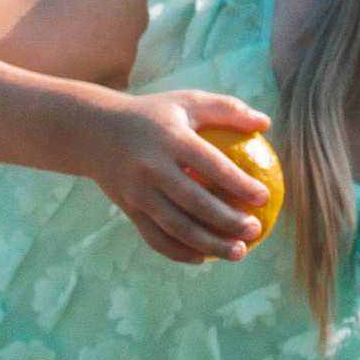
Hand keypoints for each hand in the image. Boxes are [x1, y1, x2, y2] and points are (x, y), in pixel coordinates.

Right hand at [86, 91, 273, 265]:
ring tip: (239, 252)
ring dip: (210, 244)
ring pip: (177, 226)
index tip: (264, 197)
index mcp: (170, 138)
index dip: (238, 183)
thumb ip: (227, 109)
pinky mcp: (128, 209)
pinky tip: (202, 258)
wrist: (93, 131)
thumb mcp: (186, 101)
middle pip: (195, 202)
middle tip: (255, 231)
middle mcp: (152, 168)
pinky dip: (178, 252)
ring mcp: (138, 192)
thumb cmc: (152, 115)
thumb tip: (266, 123)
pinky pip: (155, 237)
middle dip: (228, 221)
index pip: (210, 164)